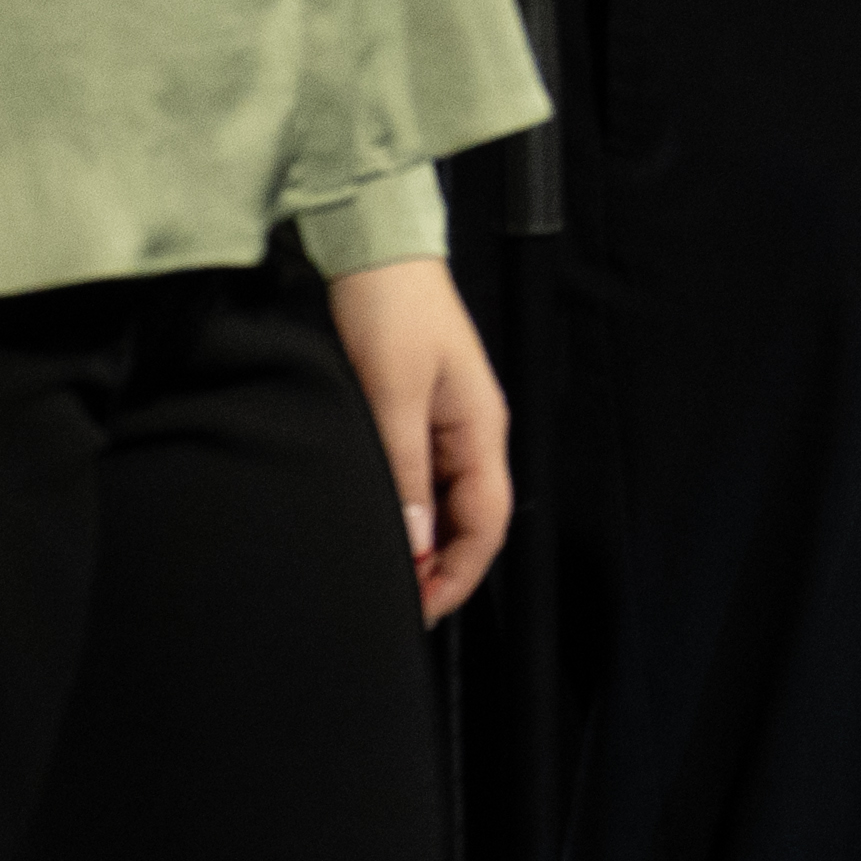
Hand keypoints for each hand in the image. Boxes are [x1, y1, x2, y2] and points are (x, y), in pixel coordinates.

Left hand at [328, 255, 517, 625]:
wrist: (374, 250)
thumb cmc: (391, 309)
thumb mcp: (392, 394)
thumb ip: (405, 469)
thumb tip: (413, 541)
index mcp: (481, 427)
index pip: (487, 521)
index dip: (458, 573)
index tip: (419, 609)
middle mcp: (471, 432)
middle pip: (471, 521)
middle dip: (439, 569)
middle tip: (393, 604)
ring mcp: (445, 425)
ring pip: (446, 505)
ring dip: (421, 544)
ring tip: (383, 575)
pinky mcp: (418, 416)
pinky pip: (423, 481)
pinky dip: (408, 514)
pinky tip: (381, 527)